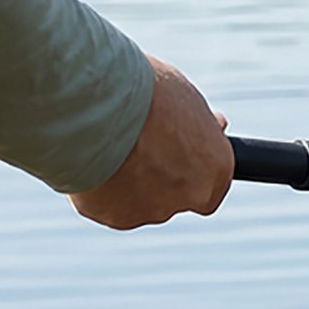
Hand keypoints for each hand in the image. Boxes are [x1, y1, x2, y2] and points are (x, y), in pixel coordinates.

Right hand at [69, 57, 232, 228]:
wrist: (96, 103)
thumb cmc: (144, 91)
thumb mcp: (184, 97)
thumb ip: (199, 122)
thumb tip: (216, 126)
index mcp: (216, 168)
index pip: (214, 182)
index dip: (194, 165)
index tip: (179, 147)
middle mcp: (191, 196)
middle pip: (178, 193)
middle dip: (161, 172)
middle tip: (138, 141)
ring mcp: (153, 210)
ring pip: (143, 200)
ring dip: (130, 179)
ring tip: (108, 143)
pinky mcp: (115, 216)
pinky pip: (111, 204)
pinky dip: (103, 185)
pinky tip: (91, 159)